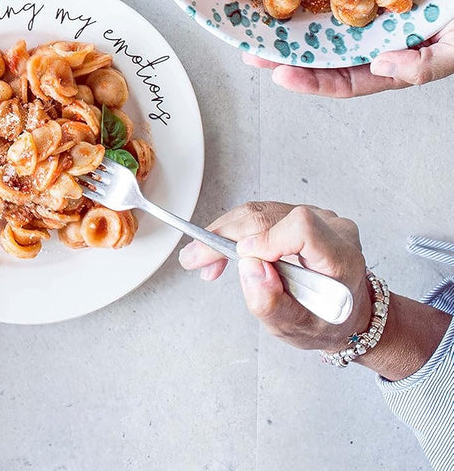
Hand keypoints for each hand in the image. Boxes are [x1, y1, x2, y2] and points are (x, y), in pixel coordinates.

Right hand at [179, 202, 371, 351]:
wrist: (346, 314)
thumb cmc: (326, 322)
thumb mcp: (299, 330)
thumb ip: (274, 304)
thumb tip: (249, 266)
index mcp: (341, 257)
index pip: (302, 228)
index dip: (267, 238)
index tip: (243, 258)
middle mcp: (332, 229)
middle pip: (269, 216)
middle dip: (225, 236)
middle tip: (195, 259)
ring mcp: (316, 217)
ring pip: (258, 211)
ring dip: (223, 233)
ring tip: (203, 259)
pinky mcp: (298, 216)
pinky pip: (259, 214)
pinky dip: (233, 232)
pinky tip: (220, 252)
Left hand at [243, 19, 453, 96]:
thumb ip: (424, 65)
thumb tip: (381, 64)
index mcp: (393, 59)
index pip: (346, 79)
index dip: (312, 81)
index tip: (281, 75)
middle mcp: (375, 35)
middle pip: (323, 49)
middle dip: (286, 53)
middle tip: (251, 52)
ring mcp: (372, 6)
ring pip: (323, 18)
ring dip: (289, 20)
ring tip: (254, 23)